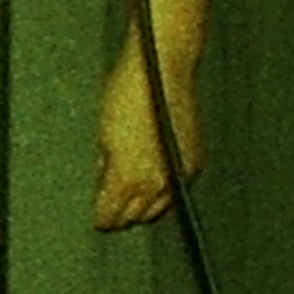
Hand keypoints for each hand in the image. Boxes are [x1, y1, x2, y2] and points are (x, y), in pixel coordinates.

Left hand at [94, 38, 188, 230]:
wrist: (161, 72)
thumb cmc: (126, 95)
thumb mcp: (104, 134)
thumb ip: (106, 166)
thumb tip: (105, 182)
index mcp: (128, 178)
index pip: (113, 214)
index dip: (103, 219)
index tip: (99, 220)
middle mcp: (156, 183)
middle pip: (138, 215)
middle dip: (123, 215)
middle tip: (113, 212)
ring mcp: (178, 174)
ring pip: (160, 208)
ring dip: (145, 208)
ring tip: (132, 202)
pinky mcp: (194, 162)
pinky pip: (176, 190)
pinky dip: (164, 192)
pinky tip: (154, 184)